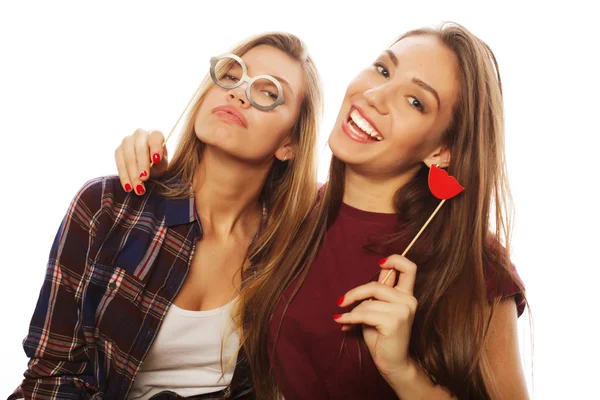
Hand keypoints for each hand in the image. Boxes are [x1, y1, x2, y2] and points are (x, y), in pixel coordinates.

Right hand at [114, 128, 168, 194]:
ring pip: (128, 155)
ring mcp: (127, 140)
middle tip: (144, 178)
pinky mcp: (118, 150)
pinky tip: (128, 187)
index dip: (156, 147)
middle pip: (139, 148)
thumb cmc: (158, 163)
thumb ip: (161, 162)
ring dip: (132, 173)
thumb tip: (155, 161)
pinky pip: (119, 162)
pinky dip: (124, 176)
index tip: (156, 160)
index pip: (156, 137)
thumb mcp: (163, 163)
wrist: (148, 166)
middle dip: (142, 164)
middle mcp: (140, 134)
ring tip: (138, 188)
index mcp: (155, 134)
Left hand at [334, 255, 417, 381]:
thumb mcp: (379, 310)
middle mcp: (409, 300)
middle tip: (341, 301)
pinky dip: (350, 318)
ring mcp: (403, 310)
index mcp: (407, 295)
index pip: (409, 268)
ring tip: (345, 319)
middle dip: (355, 293)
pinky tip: (342, 322)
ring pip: (368, 302)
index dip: (395, 260)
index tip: (380, 263)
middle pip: (377, 285)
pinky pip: (364, 313)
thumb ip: (377, 294)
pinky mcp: (394, 322)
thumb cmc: (382, 337)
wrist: (392, 363)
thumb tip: (370, 277)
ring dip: (353, 312)